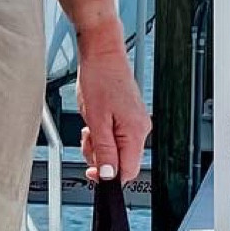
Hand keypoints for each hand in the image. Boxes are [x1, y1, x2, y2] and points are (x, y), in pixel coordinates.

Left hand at [74, 36, 149, 185]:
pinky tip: (95, 120)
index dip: (108, 176)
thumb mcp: (96, 121)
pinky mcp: (129, 116)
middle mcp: (141, 129)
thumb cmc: (99, 79)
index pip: (128, 171)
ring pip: (117, 149)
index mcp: (136, 132)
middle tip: (88, 139)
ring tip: (90, 126)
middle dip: (100, 156)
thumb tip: (108, 175)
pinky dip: (102, 133)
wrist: (102, 54)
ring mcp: (136, 122)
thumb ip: (104, 151)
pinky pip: (116, 136)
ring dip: (99, 144)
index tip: (91, 172)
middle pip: (122, 161)